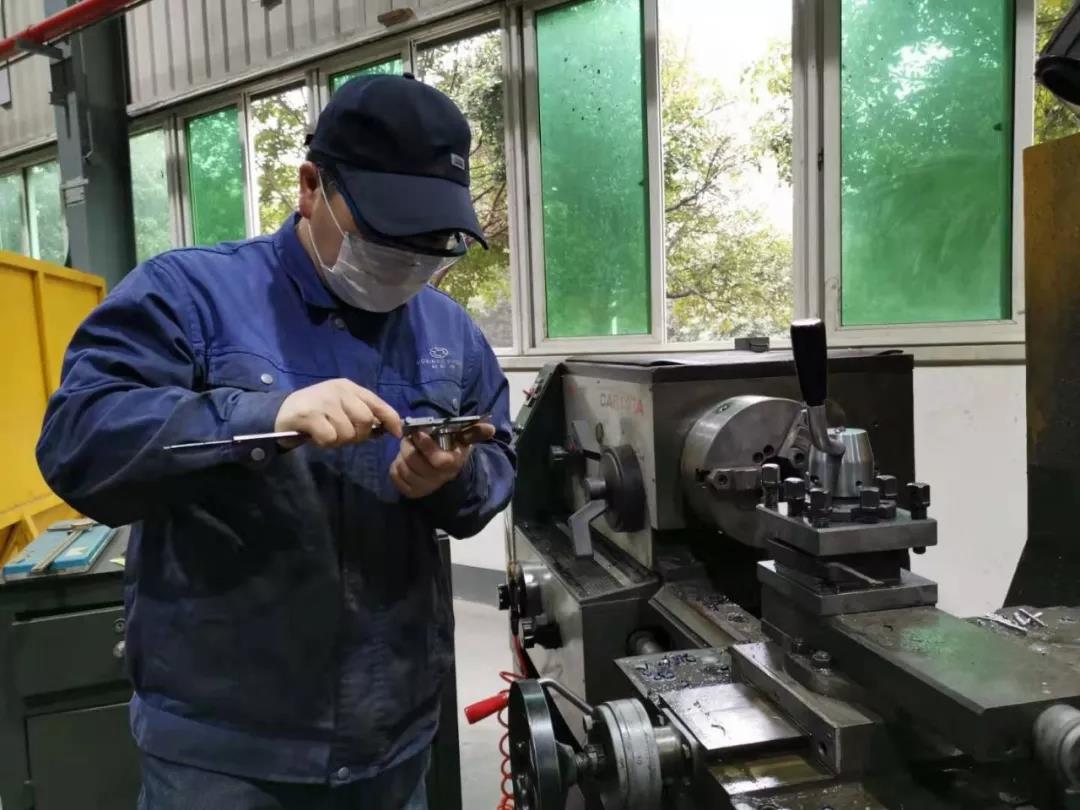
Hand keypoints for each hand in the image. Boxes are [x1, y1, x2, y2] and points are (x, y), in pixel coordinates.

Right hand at [274, 379, 401, 447]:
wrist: (281, 411)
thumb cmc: (316, 411)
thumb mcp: (341, 406)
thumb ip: (361, 414)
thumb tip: (385, 429)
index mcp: (349, 388)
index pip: (378, 403)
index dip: (391, 420)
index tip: (397, 434)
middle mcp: (339, 391)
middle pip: (366, 420)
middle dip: (359, 436)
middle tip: (344, 437)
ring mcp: (324, 401)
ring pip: (348, 433)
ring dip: (339, 441)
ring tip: (326, 434)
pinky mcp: (310, 415)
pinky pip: (330, 438)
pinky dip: (325, 443)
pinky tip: (315, 436)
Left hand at [390, 423, 496, 498]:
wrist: (448, 472)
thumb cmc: (453, 450)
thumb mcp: (464, 439)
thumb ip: (475, 432)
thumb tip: (490, 428)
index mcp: (453, 464)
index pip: (439, 460)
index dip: (426, 446)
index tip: (418, 432)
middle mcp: (439, 478)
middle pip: (415, 463)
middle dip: (408, 447)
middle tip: (408, 437)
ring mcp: (425, 487)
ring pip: (404, 469)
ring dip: (401, 456)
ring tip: (407, 448)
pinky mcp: (412, 492)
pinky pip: (396, 477)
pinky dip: (395, 467)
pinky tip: (403, 460)